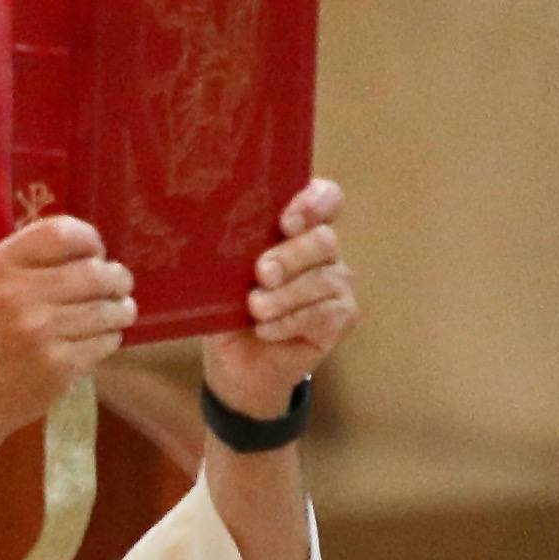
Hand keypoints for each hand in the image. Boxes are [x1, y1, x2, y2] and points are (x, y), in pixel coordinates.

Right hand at [0, 208, 136, 441]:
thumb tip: (91, 253)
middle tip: (120, 284)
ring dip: (121, 309)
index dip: (90, 240)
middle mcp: (19, 295)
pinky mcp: (60, 367)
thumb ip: (29, 264)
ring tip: (120, 311)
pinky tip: (101, 339)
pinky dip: (110, 338)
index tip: (96, 253)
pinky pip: (105, 341)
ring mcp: (41, 333)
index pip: (62, 233)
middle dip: (117, 277)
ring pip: (107, 309)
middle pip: (95, 271)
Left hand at [201, 183, 355, 418]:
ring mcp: (337, 282)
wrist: (238, 361)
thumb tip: (215, 237)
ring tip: (255, 309)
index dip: (313, 202)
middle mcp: (323, 249)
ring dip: (284, 296)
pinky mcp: (343, 316)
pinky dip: (289, 322)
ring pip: (322, 279)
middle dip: (290, 256)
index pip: (325, 198)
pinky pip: (321, 314)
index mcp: (298, 226)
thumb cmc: (229, 306)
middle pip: (323, 240)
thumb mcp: (222, 275)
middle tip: (262, 273)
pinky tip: (265, 330)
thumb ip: (230, 251)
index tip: (286, 222)